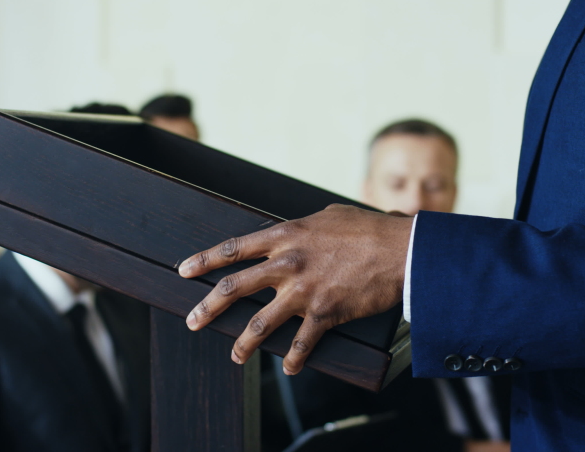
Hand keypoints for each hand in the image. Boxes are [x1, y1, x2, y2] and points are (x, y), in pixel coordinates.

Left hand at [178, 204, 413, 374]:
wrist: (400, 250)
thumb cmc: (367, 228)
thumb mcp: (328, 217)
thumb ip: (302, 228)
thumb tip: (293, 233)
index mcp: (285, 236)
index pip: (234, 248)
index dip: (204, 260)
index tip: (184, 271)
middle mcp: (288, 263)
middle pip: (234, 287)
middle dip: (208, 306)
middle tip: (192, 320)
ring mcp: (304, 290)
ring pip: (261, 322)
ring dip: (244, 342)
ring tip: (235, 356)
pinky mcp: (324, 313)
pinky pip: (302, 343)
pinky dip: (295, 359)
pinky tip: (289, 368)